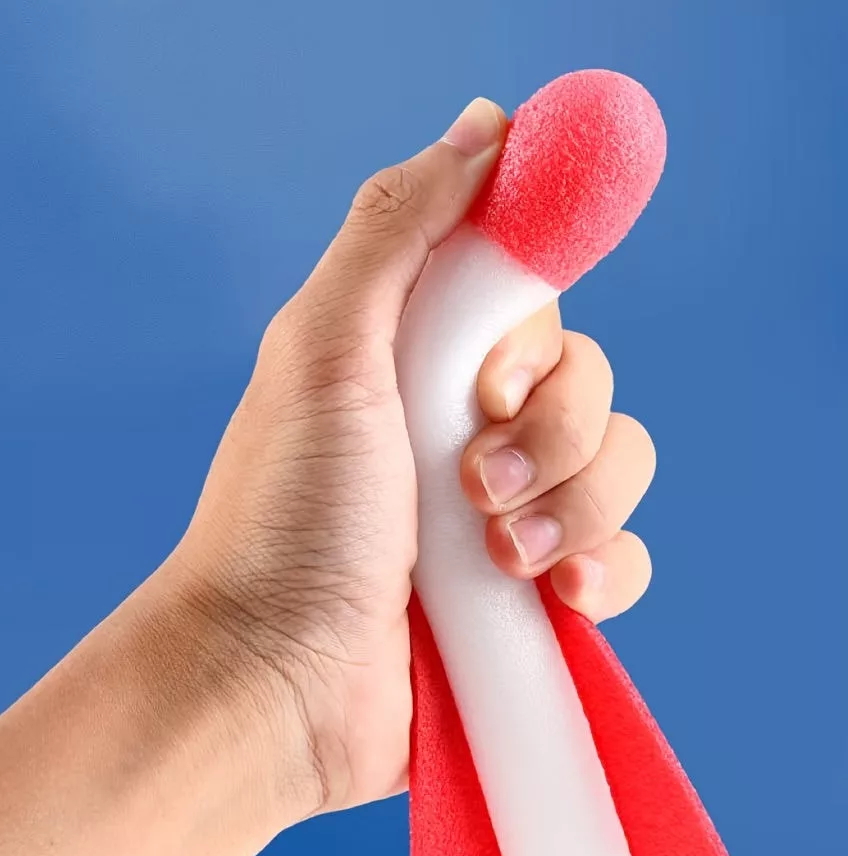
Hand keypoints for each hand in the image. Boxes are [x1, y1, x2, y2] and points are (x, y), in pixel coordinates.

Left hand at [170, 97, 655, 818]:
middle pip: (588, 382)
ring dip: (574, 507)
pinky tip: (556, 598)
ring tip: (499, 558)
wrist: (278, 682)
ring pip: (618, 466)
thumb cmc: (285, 518)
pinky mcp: (529, 597)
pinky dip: (607, 572)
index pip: (531, 302)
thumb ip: (397, 231)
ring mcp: (502, 516)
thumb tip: (482, 127)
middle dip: (550, 434)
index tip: (485, 385)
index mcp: (416, 365)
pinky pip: (624, 557)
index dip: (531, 335)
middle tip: (471, 483)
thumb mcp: (324, 348)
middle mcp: (463, 432)